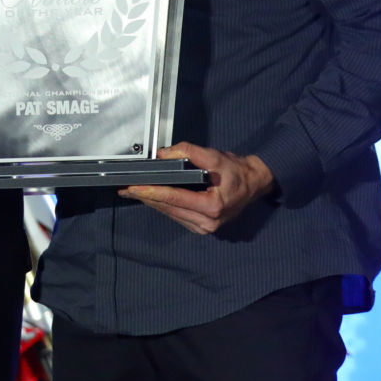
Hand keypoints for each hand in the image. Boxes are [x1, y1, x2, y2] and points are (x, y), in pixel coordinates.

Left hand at [119, 142, 274, 235]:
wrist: (254, 184)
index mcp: (212, 207)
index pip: (174, 198)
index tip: (133, 188)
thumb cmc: (237, 172)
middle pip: (169, 208)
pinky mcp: (201, 228)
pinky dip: (164, 206)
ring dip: (152, 203)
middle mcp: (207, 222)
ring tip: (134, 192)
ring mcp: (204, 228)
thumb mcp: (215, 156)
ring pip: (170, 214)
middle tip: (126, 188)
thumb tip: (163, 153)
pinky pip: (177, 216)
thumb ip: (189, 153)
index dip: (151, 192)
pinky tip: (152, 198)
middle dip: (146, 197)